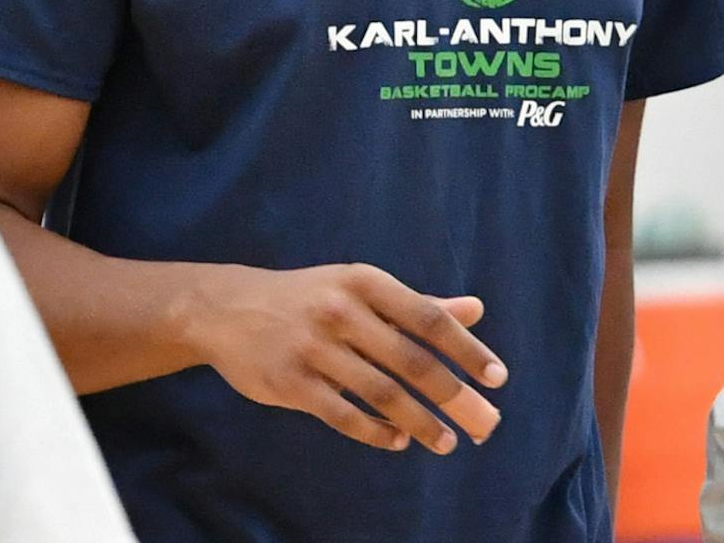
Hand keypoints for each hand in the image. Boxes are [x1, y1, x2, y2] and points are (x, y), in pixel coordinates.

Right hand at [184, 262, 506, 454]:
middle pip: (410, 360)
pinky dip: (377, 432)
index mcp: (363, 281)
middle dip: (454, 396)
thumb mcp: (358, 289)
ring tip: (448, 441)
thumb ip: (417, 304)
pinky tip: (401, 439)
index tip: (497, 378)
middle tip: (485, 425)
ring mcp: (312, 347)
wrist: (225, 308)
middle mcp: (339, 310)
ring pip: (381, 393)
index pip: (427, 318)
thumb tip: (475, 309)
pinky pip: (344, 415)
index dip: (466, 349)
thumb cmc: (309, 298)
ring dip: (422, 421)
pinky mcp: (290, 382)